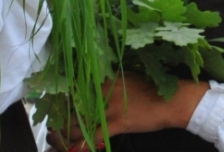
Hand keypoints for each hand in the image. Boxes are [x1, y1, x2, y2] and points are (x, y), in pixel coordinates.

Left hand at [56, 77, 208, 148]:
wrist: (169, 100)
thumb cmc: (151, 88)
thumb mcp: (127, 78)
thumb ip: (110, 82)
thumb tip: (96, 87)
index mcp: (104, 80)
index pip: (74, 89)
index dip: (61, 100)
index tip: (54, 108)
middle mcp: (102, 93)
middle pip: (72, 107)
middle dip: (60, 119)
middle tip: (53, 127)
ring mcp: (108, 109)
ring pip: (79, 123)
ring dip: (66, 133)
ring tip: (59, 139)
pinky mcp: (115, 124)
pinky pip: (93, 137)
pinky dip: (82, 145)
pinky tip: (74, 150)